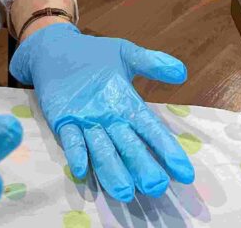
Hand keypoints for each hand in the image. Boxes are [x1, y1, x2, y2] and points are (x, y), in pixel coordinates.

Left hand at [10, 23, 194, 201]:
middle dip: (142, 167)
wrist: (56, 49)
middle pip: (129, 147)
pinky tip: (81, 169)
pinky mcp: (62, 121)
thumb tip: (181, 72)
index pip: (151, 130)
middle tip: (155, 187)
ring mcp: (86, 123)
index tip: (184, 173)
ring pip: (102, 150)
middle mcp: (110, 120)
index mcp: (128, 105)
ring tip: (124, 191)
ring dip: (112, 170)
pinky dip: (77, 152)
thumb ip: (151, 62)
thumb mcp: (125, 53)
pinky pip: (71, 139)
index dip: (167, 150)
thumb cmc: (94, 55)